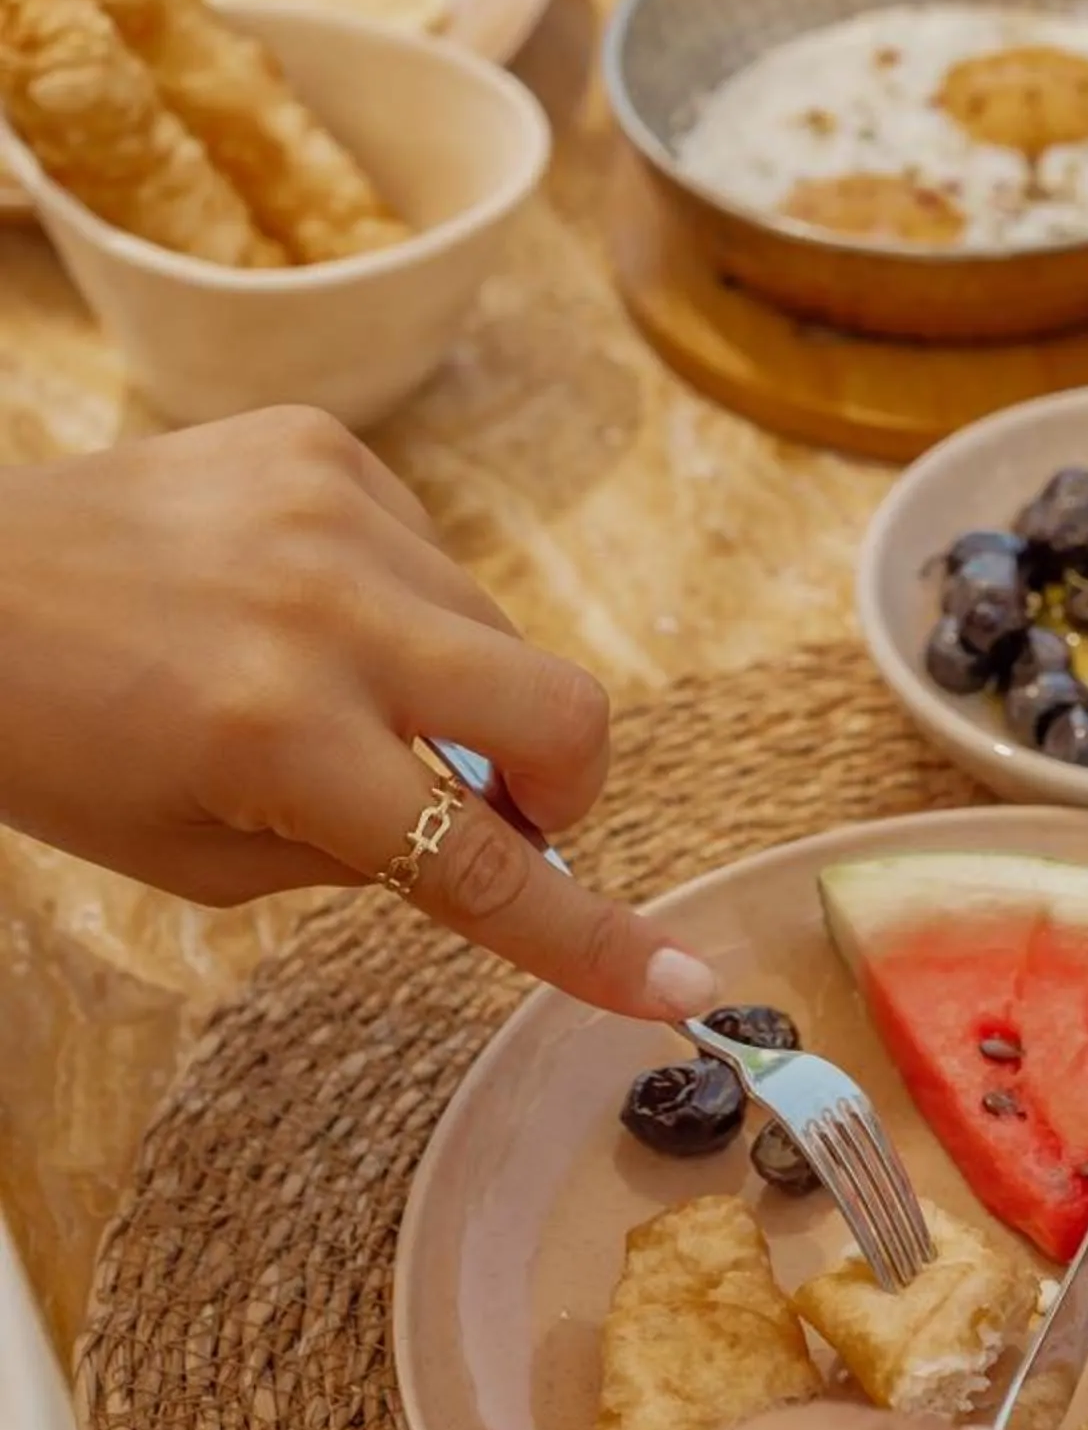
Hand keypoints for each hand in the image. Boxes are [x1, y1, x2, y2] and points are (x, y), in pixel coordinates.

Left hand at [0, 407, 713, 1017]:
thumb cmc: (54, 746)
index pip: (480, 865)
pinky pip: (435, 555)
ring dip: (456, 693)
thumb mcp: (200, 856)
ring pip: (496, 636)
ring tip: (335, 694)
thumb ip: (363, 854)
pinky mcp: (325, 448)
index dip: (590, 941)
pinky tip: (301, 613)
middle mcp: (324, 613)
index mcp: (279, 740)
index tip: (683, 981)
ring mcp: (333, 511)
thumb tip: (491, 834)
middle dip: (564, 788)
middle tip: (499, 813)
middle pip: (561, 715)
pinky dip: (401, 610)